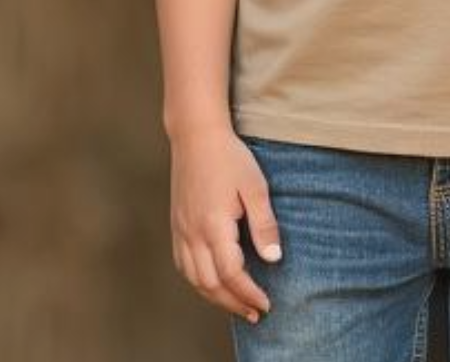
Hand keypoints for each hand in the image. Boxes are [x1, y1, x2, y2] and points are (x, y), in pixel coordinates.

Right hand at [169, 125, 282, 324]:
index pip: (231, 273)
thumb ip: (264, 224)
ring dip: (215, 297)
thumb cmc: (229, 157)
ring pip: (194, 279)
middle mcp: (193, 233)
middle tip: (255, 313)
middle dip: (234, 303)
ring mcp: (181, 230)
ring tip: (237, 304)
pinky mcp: (176, 225)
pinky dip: (198, 282)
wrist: (196, 135)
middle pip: (210, 284)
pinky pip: (183, 266)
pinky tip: (212, 283)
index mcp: (214, 225)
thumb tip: (273, 259)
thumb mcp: (255, 186)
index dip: (249, 293)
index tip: (266, 303)